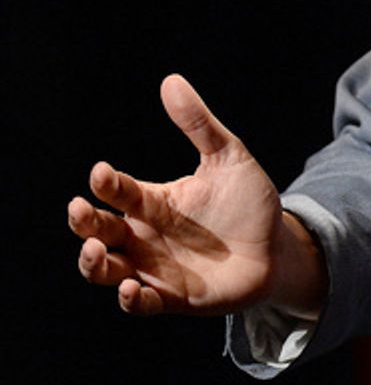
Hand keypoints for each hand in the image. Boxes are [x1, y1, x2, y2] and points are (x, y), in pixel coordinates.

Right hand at [67, 74, 325, 318]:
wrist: (277, 249)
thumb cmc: (249, 203)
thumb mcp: (229, 159)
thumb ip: (200, 125)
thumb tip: (172, 81)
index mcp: (151, 201)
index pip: (116, 191)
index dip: (105, 182)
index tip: (102, 173)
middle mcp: (144, 235)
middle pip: (98, 230)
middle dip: (83, 222)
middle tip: (80, 210)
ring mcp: (155, 267)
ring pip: (106, 269)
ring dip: (93, 263)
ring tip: (95, 251)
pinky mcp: (172, 297)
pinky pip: (141, 303)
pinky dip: (130, 299)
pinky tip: (132, 288)